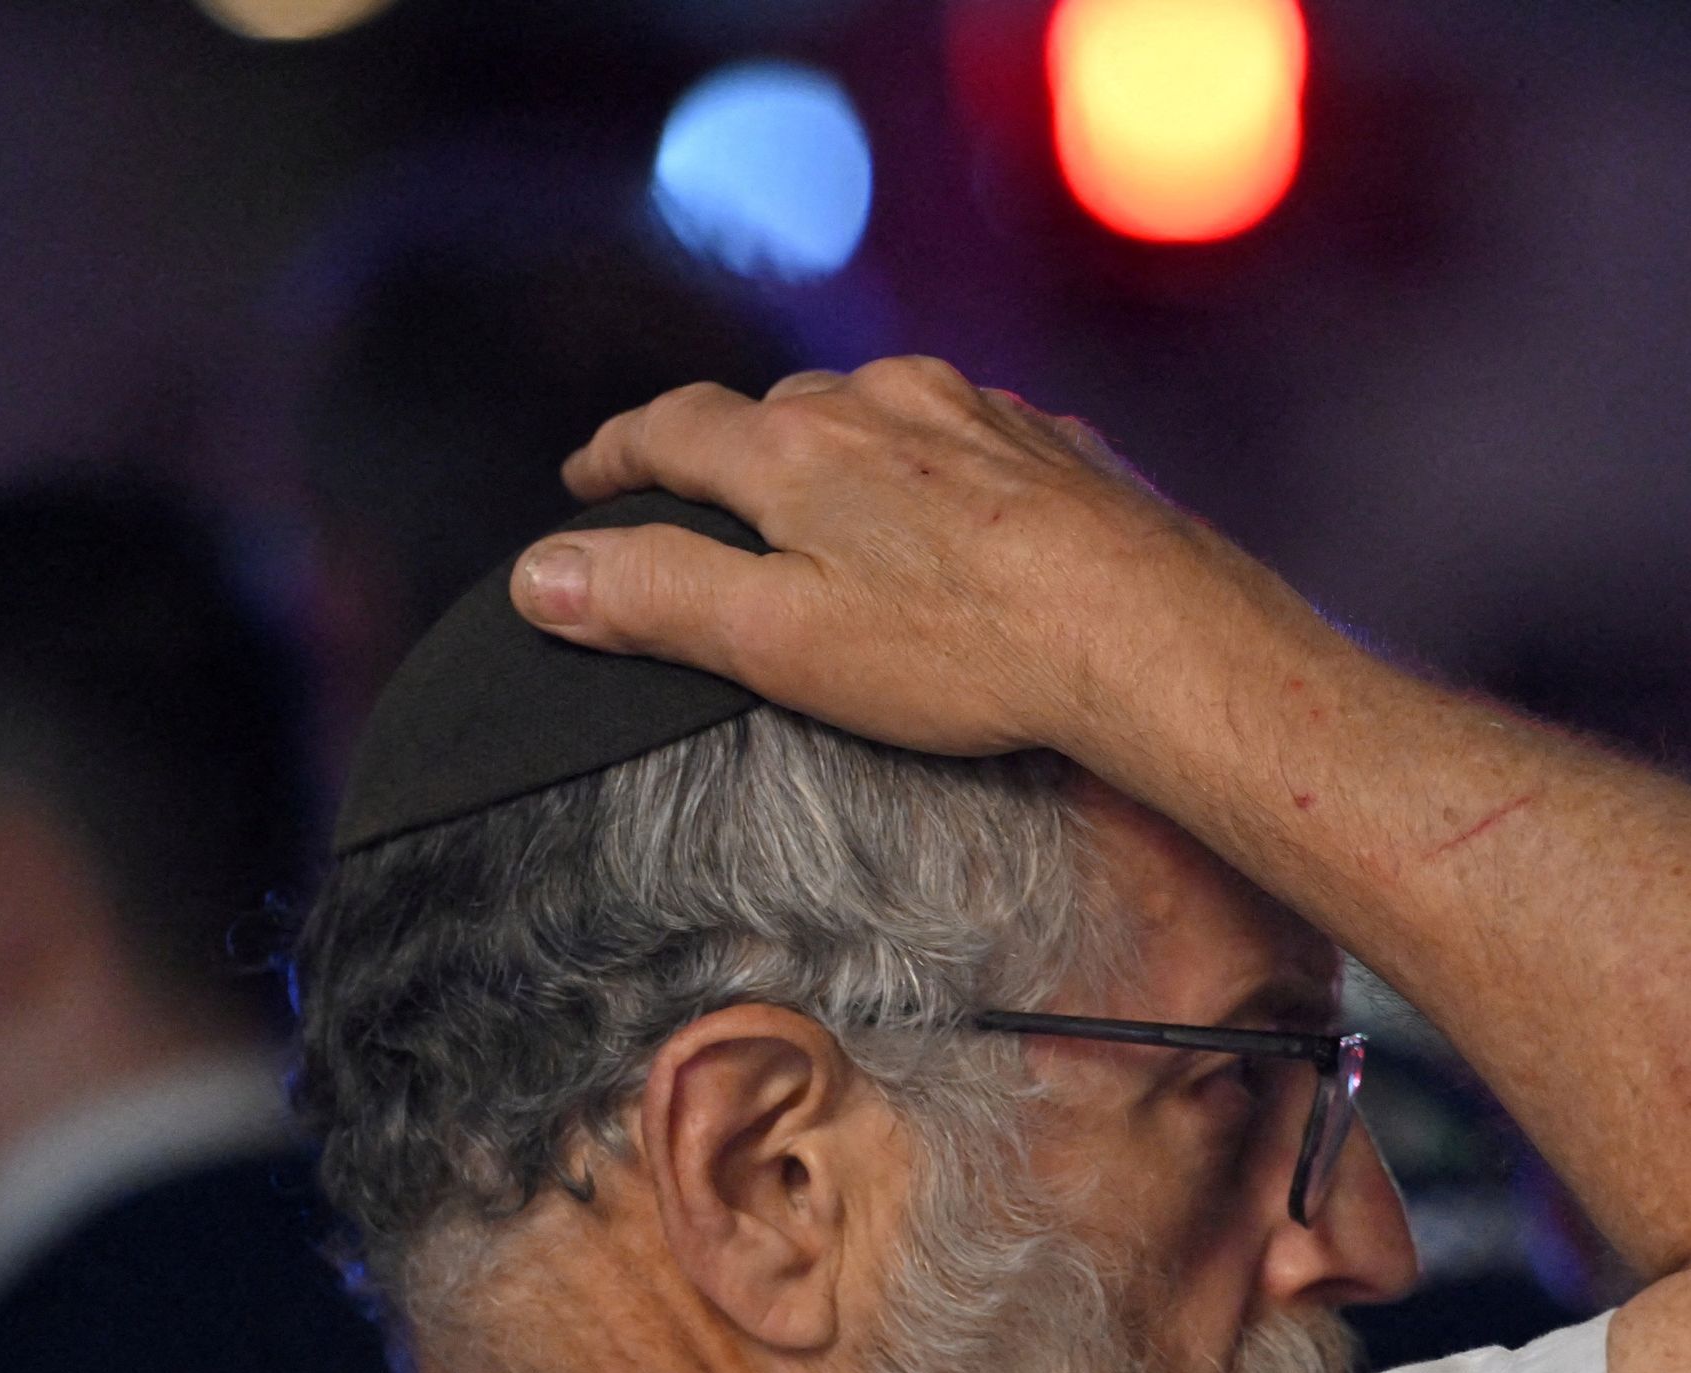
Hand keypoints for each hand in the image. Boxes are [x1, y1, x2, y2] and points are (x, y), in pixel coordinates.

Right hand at [516, 358, 1315, 770]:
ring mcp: (976, 412)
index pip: (672, 429)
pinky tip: (955, 518)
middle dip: (732, 452)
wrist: (1148, 632)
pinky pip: (969, 436)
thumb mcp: (779, 643)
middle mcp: (880, 403)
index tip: (588, 480)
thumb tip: (542, 574)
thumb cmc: (965, 651)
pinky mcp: (1054, 442)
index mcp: (795, 450)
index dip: (617, 456)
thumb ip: (655, 597)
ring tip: (833, 508)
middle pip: (775, 412)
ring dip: (840, 450)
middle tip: (708, 500)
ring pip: (876, 412)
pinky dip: (935, 466)